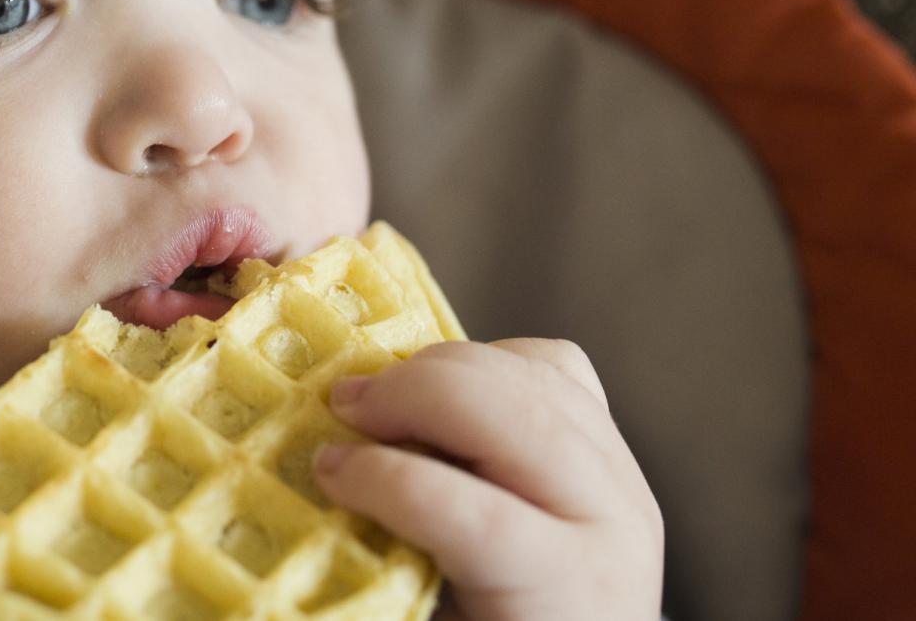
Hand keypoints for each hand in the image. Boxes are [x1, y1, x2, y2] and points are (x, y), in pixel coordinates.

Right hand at [314, 339, 662, 620]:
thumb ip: (390, 563)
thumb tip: (325, 489)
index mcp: (560, 583)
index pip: (467, 511)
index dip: (381, 479)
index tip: (326, 470)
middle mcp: (604, 513)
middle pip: (503, 413)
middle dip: (406, 394)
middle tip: (342, 409)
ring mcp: (617, 465)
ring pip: (526, 370)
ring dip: (435, 366)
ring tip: (379, 396)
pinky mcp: (611, 434)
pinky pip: (552, 362)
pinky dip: (490, 358)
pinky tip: (451, 389)